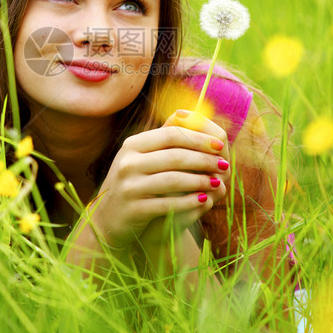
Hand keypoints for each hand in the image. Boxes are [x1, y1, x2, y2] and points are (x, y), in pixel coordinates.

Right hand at [87, 109, 229, 248]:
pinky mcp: (133, 209)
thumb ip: (164, 138)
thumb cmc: (134, 182)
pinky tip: (204, 200)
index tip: (220, 145)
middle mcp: (127, 162)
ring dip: (200, 181)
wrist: (109, 218)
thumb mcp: (142, 156)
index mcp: (133, 145)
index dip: (199, 138)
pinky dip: (189, 201)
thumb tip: (191, 114)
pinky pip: (168, 203)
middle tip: (224, 166)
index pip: (171, 134)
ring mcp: (129, 186)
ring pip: (173, 180)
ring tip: (217, 183)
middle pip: (175, 156)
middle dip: (204, 160)